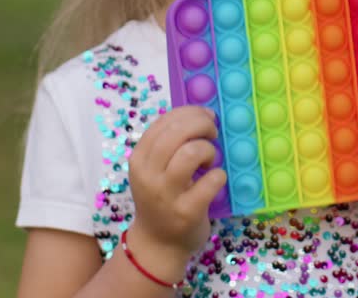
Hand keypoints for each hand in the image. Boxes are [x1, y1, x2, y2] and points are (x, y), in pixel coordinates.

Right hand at [126, 105, 226, 280]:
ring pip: (191, 153)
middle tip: (213, 132)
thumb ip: (170, 144)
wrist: (158, 244)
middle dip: (201, 124)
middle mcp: (148, 175)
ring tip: (210, 160)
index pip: (163, 122)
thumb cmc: (161, 200)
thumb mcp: (154, 170)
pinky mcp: (186, 212)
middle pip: (176, 132)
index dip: (189, 112)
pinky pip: (210, 181)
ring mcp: (166, 195)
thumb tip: (201, 114)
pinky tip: (215, 180)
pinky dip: (219, 175)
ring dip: (208, 150)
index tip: (206, 115)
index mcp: (139, 159)